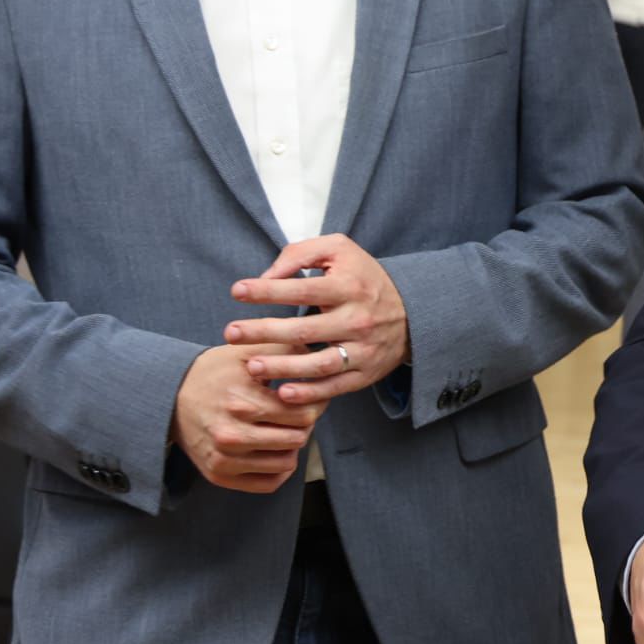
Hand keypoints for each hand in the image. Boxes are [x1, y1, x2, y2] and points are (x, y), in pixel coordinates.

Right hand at [172, 343, 325, 493]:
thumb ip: (284, 350)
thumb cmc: (213, 372)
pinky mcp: (219, 476)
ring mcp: (224, 460)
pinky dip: (280, 468)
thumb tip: (318, 359)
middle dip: (305, 423)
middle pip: (297, 438)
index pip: (302, 414)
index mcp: (242, 403)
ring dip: (293, 445)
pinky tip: (276, 449)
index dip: (315, 403)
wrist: (169, 397)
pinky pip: (269, 484)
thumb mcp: (245, 352)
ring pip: (287, 463)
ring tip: (286, 428)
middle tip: (300, 411)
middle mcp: (232, 436)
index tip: (312, 396)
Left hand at [226, 235, 409, 404]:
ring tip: (251, 366)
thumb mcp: (340, 250)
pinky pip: (334, 387)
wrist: (413, 312)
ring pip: (319, 363)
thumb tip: (267, 275)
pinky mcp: (365, 374)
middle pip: (306, 329)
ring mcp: (363, 349)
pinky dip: (309, 393)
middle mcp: (358, 319)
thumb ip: (301, 254)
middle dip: (264, 331)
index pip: (304, 289)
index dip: (269, 290)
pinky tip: (282, 392)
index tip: (237, 291)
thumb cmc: (363, 277)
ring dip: (283, 367)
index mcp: (350, 286)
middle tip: (231, 333)